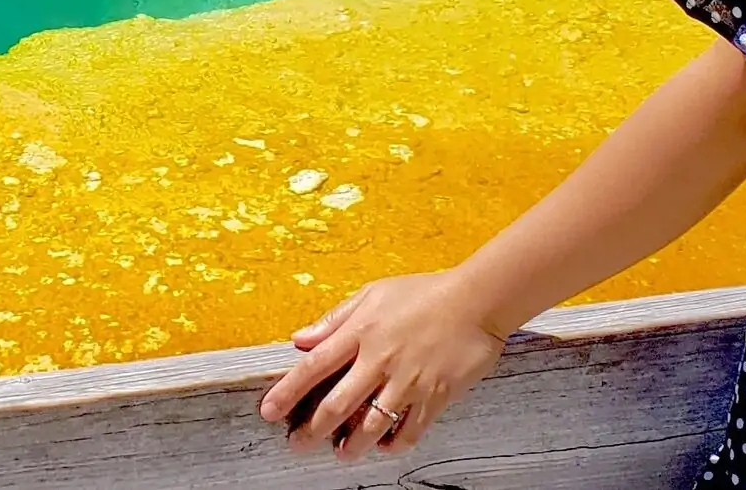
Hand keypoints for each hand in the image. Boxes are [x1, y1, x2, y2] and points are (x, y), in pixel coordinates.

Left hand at [255, 271, 508, 463]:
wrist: (476, 301)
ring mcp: (407, 381)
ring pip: (370, 424)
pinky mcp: (434, 396)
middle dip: (312, 430)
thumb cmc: (424, 293)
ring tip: (341, 453)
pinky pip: (409, 430)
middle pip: (337, 404)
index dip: (288, 391)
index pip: (314, 366)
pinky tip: (384, 446)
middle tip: (297, 445)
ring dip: (351, 445)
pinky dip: (393, 444)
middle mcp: (379, 359)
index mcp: (361, 331)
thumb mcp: (373, 293)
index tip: (269, 411)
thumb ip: (334, 319)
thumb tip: (300, 338)